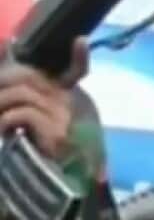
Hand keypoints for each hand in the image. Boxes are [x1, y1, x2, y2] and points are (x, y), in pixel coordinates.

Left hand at [0, 37, 89, 159]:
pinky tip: (4, 131)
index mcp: (62, 96)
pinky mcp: (55, 131)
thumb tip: (6, 45)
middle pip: (28, 77)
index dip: (79, 58)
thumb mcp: (23, 114)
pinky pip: (22, 113)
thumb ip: (16, 88)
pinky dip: (5, 121)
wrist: (44, 178)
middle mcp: (66, 103)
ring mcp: (62, 116)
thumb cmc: (32, 145)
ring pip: (21, 94)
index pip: (77, 71)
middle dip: (2, 82)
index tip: (80, 41)